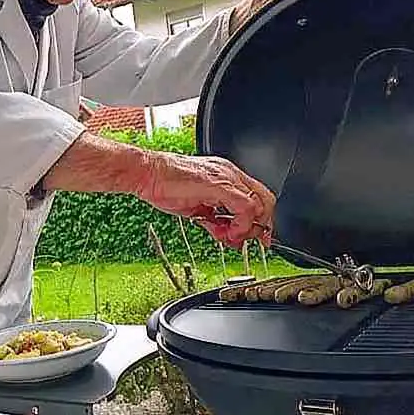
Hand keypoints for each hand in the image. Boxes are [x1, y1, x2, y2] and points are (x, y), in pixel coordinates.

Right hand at [135, 152, 275, 247]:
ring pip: (259, 204)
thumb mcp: (196, 209)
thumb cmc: (164, 186)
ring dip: (247, 228)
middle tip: (246, 241)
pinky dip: (240, 225)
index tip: (254, 237)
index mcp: (226, 176)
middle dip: (260, 226)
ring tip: (229, 237)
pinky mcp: (219, 185)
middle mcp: (230, 174)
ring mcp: (226, 177)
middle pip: (265, 200)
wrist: (147, 174)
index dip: (260, 221)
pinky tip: (225, 233)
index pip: (257, 197)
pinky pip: (245, 207)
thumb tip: (228, 236)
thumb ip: (215, 221)